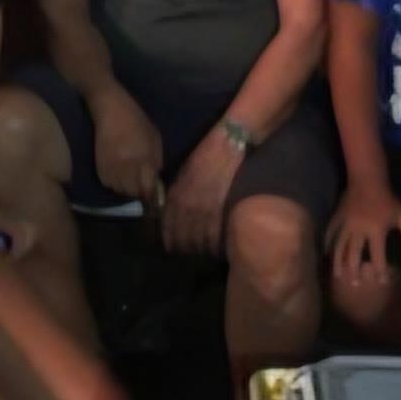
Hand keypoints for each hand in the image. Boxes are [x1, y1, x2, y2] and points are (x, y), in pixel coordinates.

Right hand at [91, 85, 163, 200]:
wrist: (109, 108)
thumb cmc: (136, 121)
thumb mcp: (155, 139)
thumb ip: (156, 161)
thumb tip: (155, 180)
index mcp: (142, 160)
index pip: (149, 189)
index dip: (154, 195)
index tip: (157, 195)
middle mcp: (125, 168)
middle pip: (134, 193)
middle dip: (140, 191)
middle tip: (144, 184)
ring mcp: (110, 169)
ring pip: (120, 190)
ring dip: (128, 188)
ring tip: (132, 178)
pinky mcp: (99, 168)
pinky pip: (110, 184)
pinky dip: (116, 183)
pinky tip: (120, 173)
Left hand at [162, 128, 243, 254]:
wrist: (232, 142)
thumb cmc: (209, 153)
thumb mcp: (187, 171)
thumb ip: (181, 190)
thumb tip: (174, 208)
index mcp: (177, 193)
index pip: (169, 224)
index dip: (170, 238)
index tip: (171, 248)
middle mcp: (188, 204)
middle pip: (183, 236)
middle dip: (184, 248)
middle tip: (187, 257)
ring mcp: (207, 208)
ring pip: (199, 240)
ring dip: (199, 250)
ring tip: (202, 257)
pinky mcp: (225, 209)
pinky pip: (216, 235)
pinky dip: (215, 246)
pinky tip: (217, 251)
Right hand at [327, 182, 400, 284]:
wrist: (367, 180)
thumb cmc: (388, 200)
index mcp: (376, 230)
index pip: (377, 255)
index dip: (380, 270)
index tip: (382, 282)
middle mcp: (359, 229)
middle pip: (354, 254)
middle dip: (354, 271)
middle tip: (355, 285)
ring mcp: (345, 223)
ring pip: (339, 246)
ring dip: (339, 262)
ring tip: (338, 276)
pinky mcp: (337, 217)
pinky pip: (330, 233)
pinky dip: (327, 244)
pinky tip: (326, 254)